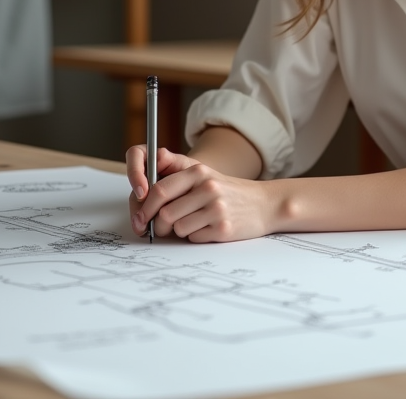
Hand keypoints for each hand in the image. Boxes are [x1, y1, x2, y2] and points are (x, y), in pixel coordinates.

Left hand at [125, 145, 275, 242]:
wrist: (264, 204)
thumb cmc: (229, 191)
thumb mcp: (205, 173)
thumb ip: (176, 169)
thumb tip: (150, 168)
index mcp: (198, 172)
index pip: (160, 190)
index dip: (145, 207)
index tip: (141, 217)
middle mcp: (208, 188)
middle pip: (165, 213)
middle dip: (157, 224)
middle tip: (158, 228)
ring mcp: (217, 209)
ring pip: (178, 228)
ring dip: (179, 230)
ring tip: (193, 223)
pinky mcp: (223, 229)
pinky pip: (194, 238)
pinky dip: (195, 236)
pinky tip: (207, 228)